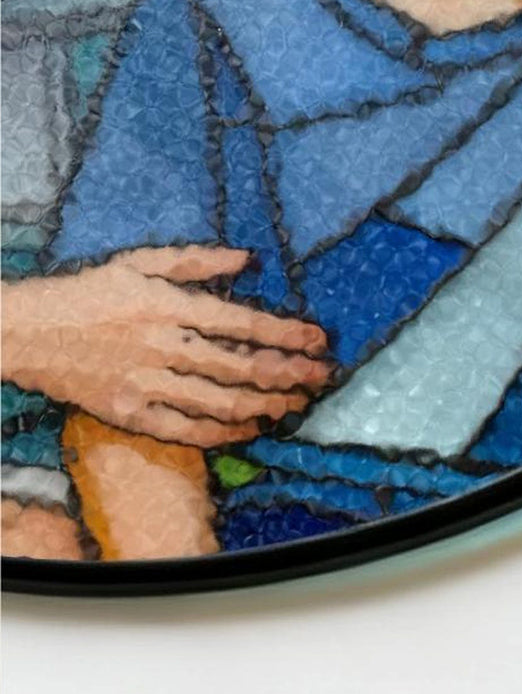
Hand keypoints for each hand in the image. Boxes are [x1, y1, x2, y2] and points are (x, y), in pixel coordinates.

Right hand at [2, 246, 330, 447]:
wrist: (28, 331)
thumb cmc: (90, 292)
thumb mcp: (141, 262)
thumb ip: (197, 260)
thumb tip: (248, 260)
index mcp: (170, 307)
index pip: (244, 324)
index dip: (287, 335)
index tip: (319, 341)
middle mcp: (164, 347)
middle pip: (242, 368)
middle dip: (289, 374)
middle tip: (322, 377)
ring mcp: (147, 385)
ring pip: (221, 403)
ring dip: (267, 405)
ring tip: (297, 404)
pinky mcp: (130, 414)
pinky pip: (188, 431)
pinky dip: (225, 433)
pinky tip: (253, 428)